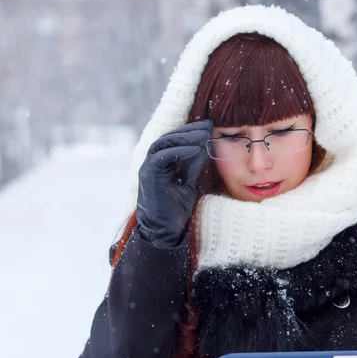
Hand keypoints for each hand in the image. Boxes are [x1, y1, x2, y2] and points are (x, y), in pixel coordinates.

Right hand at [136, 119, 212, 247]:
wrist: (164, 232)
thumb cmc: (175, 212)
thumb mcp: (188, 184)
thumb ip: (193, 166)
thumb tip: (205, 147)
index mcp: (161, 164)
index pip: (174, 141)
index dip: (190, 132)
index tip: (209, 127)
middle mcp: (152, 163)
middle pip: (168, 138)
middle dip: (189, 130)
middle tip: (208, 125)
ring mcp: (148, 168)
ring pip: (164, 143)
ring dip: (184, 137)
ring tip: (203, 135)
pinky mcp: (148, 175)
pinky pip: (162, 156)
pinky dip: (179, 150)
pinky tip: (195, 148)